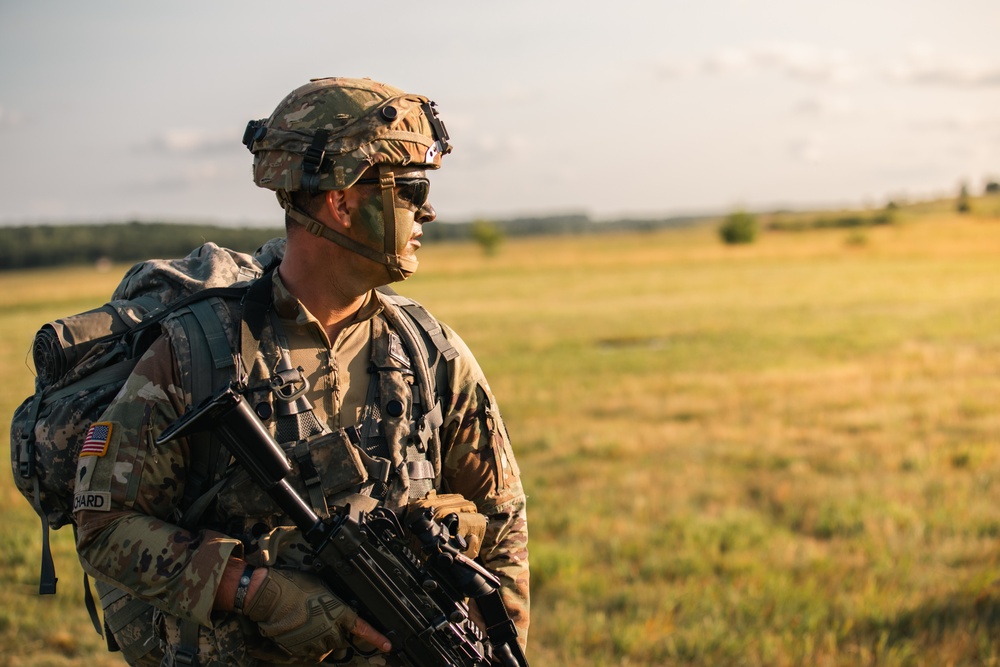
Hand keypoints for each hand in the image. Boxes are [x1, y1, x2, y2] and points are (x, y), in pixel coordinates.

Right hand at [243, 568, 390, 659]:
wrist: (271, 597)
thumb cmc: (294, 586)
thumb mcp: (322, 587)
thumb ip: (334, 601)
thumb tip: (337, 605)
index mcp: (339, 612)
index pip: (363, 629)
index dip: (378, 638)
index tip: (388, 645)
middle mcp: (330, 630)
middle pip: (342, 639)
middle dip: (337, 632)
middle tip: (322, 619)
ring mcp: (316, 642)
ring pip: (327, 647)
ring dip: (322, 640)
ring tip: (309, 624)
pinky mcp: (302, 650)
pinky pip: (312, 653)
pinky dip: (309, 646)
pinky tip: (301, 633)